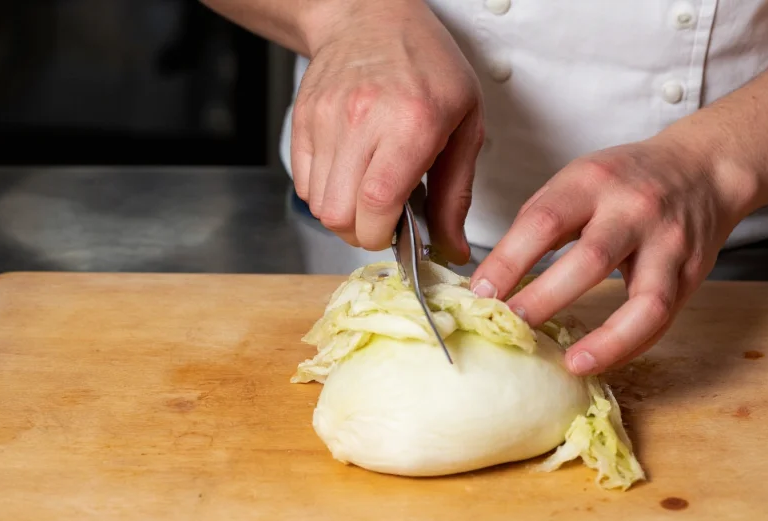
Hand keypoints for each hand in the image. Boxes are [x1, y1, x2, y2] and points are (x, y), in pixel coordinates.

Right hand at [293, 0, 482, 262]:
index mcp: (411, 123)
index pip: (377, 204)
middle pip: (340, 214)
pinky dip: (324, 193)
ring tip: (367, 194)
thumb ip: (455, 194)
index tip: (398, 234)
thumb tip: (451, 250)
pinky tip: (349, 174)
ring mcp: (326, 119)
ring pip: (318, 205)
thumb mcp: (465, 124)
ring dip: (343, 215)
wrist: (370, 16)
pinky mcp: (303, 120)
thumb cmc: (427, 66)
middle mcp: (363, 119)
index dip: (383, 234)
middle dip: (362, 232)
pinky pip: (303, 184)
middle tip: (383, 218)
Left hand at [471, 135, 746, 375]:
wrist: (703, 167)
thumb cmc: (624, 180)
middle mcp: (634, 209)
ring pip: (645, 301)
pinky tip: (601, 360)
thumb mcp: (578, 180)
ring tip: (573, 363)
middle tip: (512, 327)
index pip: (543, 221)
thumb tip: (492, 279)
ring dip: (608, 340)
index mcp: (593, 181)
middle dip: (546, 298)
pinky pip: (663, 318)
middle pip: (590, 259)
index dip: (508, 260)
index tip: (480, 293)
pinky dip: (631, 345)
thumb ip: (539, 221)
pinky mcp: (692, 273)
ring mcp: (668, 243)